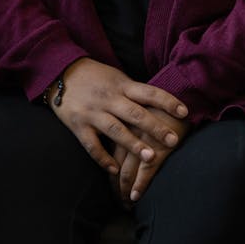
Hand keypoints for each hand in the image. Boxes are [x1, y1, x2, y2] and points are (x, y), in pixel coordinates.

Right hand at [47, 58, 187, 174]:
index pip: (149, 93)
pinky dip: (103, 159)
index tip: (184, 112)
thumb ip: (134, 92)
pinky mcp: (78, 125)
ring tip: (150, 157)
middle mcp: (109, 99)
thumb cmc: (95, 77)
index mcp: (122, 86)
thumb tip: (160, 103)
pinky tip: (115, 170)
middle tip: (173, 141)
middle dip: (156, 127)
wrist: (60, 73)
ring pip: (116, 130)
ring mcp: (93, 113)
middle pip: (136, 114)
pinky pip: (92, 145)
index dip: (168, 102)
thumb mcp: (116, 78)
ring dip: (134, 144)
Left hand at [111, 105, 189, 204]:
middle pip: (115, 165)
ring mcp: (143, 140)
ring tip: (126, 203)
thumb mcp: (143, 109)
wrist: (186, 93)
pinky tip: (135, 197)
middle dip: (116, 186)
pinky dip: (139, 185)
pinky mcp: (159, 146)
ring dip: (125, 190)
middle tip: (118, 201)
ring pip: (127, 170)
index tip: (113, 186)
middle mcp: (128, 131)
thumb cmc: (164, 104)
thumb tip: (126, 147)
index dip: (110, 172)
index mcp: (122, 122)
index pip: (108, 153)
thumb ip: (133, 125)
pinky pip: (146, 170)